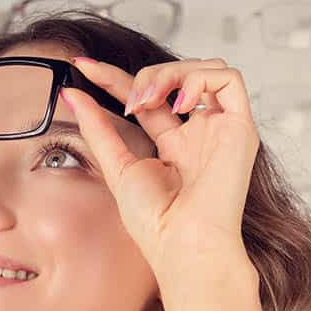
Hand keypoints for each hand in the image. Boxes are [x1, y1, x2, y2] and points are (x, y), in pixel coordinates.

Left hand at [59, 58, 259, 288]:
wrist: (183, 244)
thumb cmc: (154, 220)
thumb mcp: (116, 165)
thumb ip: (97, 127)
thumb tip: (71, 95)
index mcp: (173, 145)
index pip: (145, 98)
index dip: (115, 77)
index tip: (82, 66)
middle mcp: (198, 134)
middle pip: (174, 78)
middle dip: (144, 76)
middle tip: (129, 103)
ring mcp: (219, 129)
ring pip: (203, 70)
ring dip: (169, 74)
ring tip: (147, 101)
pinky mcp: (239, 128)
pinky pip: (229, 79)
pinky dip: (200, 78)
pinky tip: (178, 103)